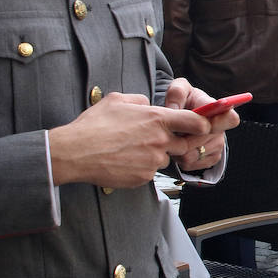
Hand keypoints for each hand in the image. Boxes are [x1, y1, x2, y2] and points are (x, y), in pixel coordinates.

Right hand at [49, 92, 211, 186]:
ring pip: (164, 159)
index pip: (195, 121)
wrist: (75, 152)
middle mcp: (160, 140)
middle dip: (174, 142)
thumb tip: (147, 104)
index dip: (203, 124)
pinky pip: (150, 172)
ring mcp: (153, 161)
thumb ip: (139, 100)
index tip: (203, 126)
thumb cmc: (93, 125)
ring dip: (154, 155)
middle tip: (153, 140)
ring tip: (129, 150)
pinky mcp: (144, 177)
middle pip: (183, 144)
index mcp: (157, 119)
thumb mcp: (117, 100)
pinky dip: (141, 167)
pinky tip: (123, 161)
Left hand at [167, 79, 238, 172]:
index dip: (217, 123)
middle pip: (206, 140)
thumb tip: (174, 109)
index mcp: (220, 110)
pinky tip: (177, 147)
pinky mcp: (209, 159)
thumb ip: (176, 94)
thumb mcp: (178, 89)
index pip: (231, 119)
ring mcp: (217, 145)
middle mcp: (221, 129)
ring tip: (173, 138)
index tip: (200, 123)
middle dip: (184, 137)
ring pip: (194, 154)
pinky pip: (190, 164)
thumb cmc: (183, 100)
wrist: (181, 115)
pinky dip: (179, 159)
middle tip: (172, 130)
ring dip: (178, 149)